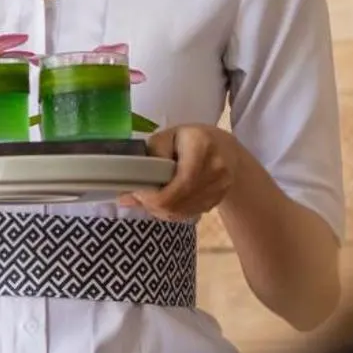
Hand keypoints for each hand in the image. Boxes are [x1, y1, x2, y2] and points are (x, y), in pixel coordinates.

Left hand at [121, 125, 237, 221]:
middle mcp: (215, 169)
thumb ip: (148, 159)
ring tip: (151, 198)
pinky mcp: (218, 200)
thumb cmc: (189, 139)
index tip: (137, 192)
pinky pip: (189, 214)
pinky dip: (173, 212)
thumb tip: (127, 193)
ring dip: (161, 211)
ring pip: (182, 213)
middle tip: (140, 197)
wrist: (225, 149)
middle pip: (177, 203)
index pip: (178, 184)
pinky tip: (166, 200)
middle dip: (152, 205)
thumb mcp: (167, 137)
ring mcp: (220, 187)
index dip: (154, 196)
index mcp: (201, 147)